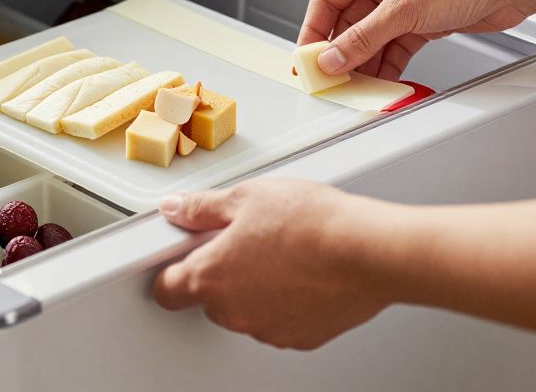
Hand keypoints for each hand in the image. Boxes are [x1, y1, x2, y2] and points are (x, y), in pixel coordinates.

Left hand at [153, 179, 392, 349]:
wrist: (367, 252)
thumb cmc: (312, 223)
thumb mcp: (246, 197)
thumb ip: (202, 207)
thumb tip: (177, 209)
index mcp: (211, 276)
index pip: (168, 289)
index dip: (172, 271)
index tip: (181, 258)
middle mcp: (234, 312)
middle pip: (211, 297)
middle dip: (223, 272)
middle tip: (247, 239)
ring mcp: (267, 329)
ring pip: (247, 309)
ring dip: (256, 287)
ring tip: (284, 252)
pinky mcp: (300, 337)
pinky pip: (280, 319)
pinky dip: (286, 300)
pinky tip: (305, 272)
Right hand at [299, 0, 532, 79]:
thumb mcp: (403, 10)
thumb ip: (364, 38)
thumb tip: (333, 59)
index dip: (313, 30)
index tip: (306, 58)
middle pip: (348, 21)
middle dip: (340, 52)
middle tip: (329, 78)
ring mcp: (403, 1)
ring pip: (371, 37)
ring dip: (363, 62)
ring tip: (355, 85)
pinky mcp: (422, 19)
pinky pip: (393, 46)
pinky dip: (386, 64)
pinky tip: (381, 80)